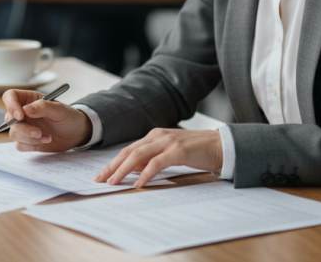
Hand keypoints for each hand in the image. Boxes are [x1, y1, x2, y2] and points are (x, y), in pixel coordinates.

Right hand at [1, 89, 92, 152]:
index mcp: (29, 99)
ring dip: (31, 138)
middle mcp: (23, 113)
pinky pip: (19, 145)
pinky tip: (45, 141)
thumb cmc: (68, 117)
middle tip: (39, 132)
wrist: (76, 133)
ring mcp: (24, 127)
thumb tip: (25, 110)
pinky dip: (32, 145)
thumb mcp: (59, 109)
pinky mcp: (27, 141)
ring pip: (14, 134)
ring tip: (48, 137)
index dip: (11, 105)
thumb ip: (43, 107)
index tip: (20, 116)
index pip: (10, 96)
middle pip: (9, 119)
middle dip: (24, 128)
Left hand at [93, 128, 222, 187]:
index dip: (113, 163)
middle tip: (99, 180)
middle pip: (128, 152)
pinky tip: (138, 184)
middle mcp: (158, 136)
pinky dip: (145, 174)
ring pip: (138, 156)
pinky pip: (156, 163)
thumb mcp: (170, 153)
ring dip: (123, 170)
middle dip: (112, 167)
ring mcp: (167, 142)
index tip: (101, 175)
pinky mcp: (178, 151)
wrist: (221, 145)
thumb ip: (152, 158)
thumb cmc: (196, 151)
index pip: (128, 150)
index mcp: (154, 136)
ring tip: (113, 183)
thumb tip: (133, 169)